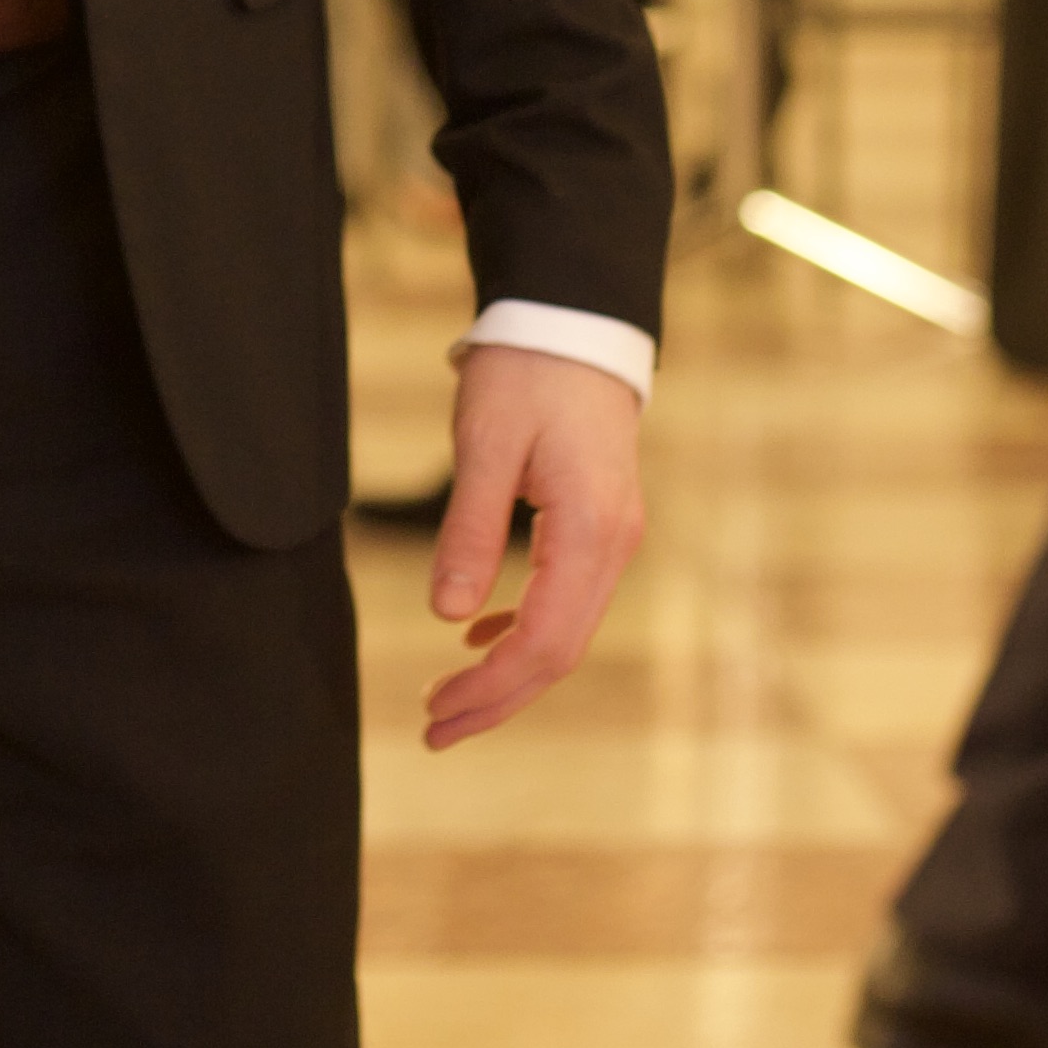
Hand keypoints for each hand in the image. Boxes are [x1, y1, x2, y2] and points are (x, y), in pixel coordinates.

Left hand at [419, 343, 647, 748]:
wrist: (572, 319)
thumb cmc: (526, 371)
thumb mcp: (487, 443)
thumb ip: (470, 529)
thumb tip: (449, 616)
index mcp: (589, 530)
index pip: (545, 642)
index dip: (492, 689)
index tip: (437, 713)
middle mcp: (613, 544)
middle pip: (560, 653)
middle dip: (498, 699)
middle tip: (434, 729)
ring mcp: (613, 537)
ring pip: (566, 632)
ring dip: (510, 672)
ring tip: (448, 697)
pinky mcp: (599, 525)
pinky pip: (568, 600)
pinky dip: (524, 629)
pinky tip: (480, 634)